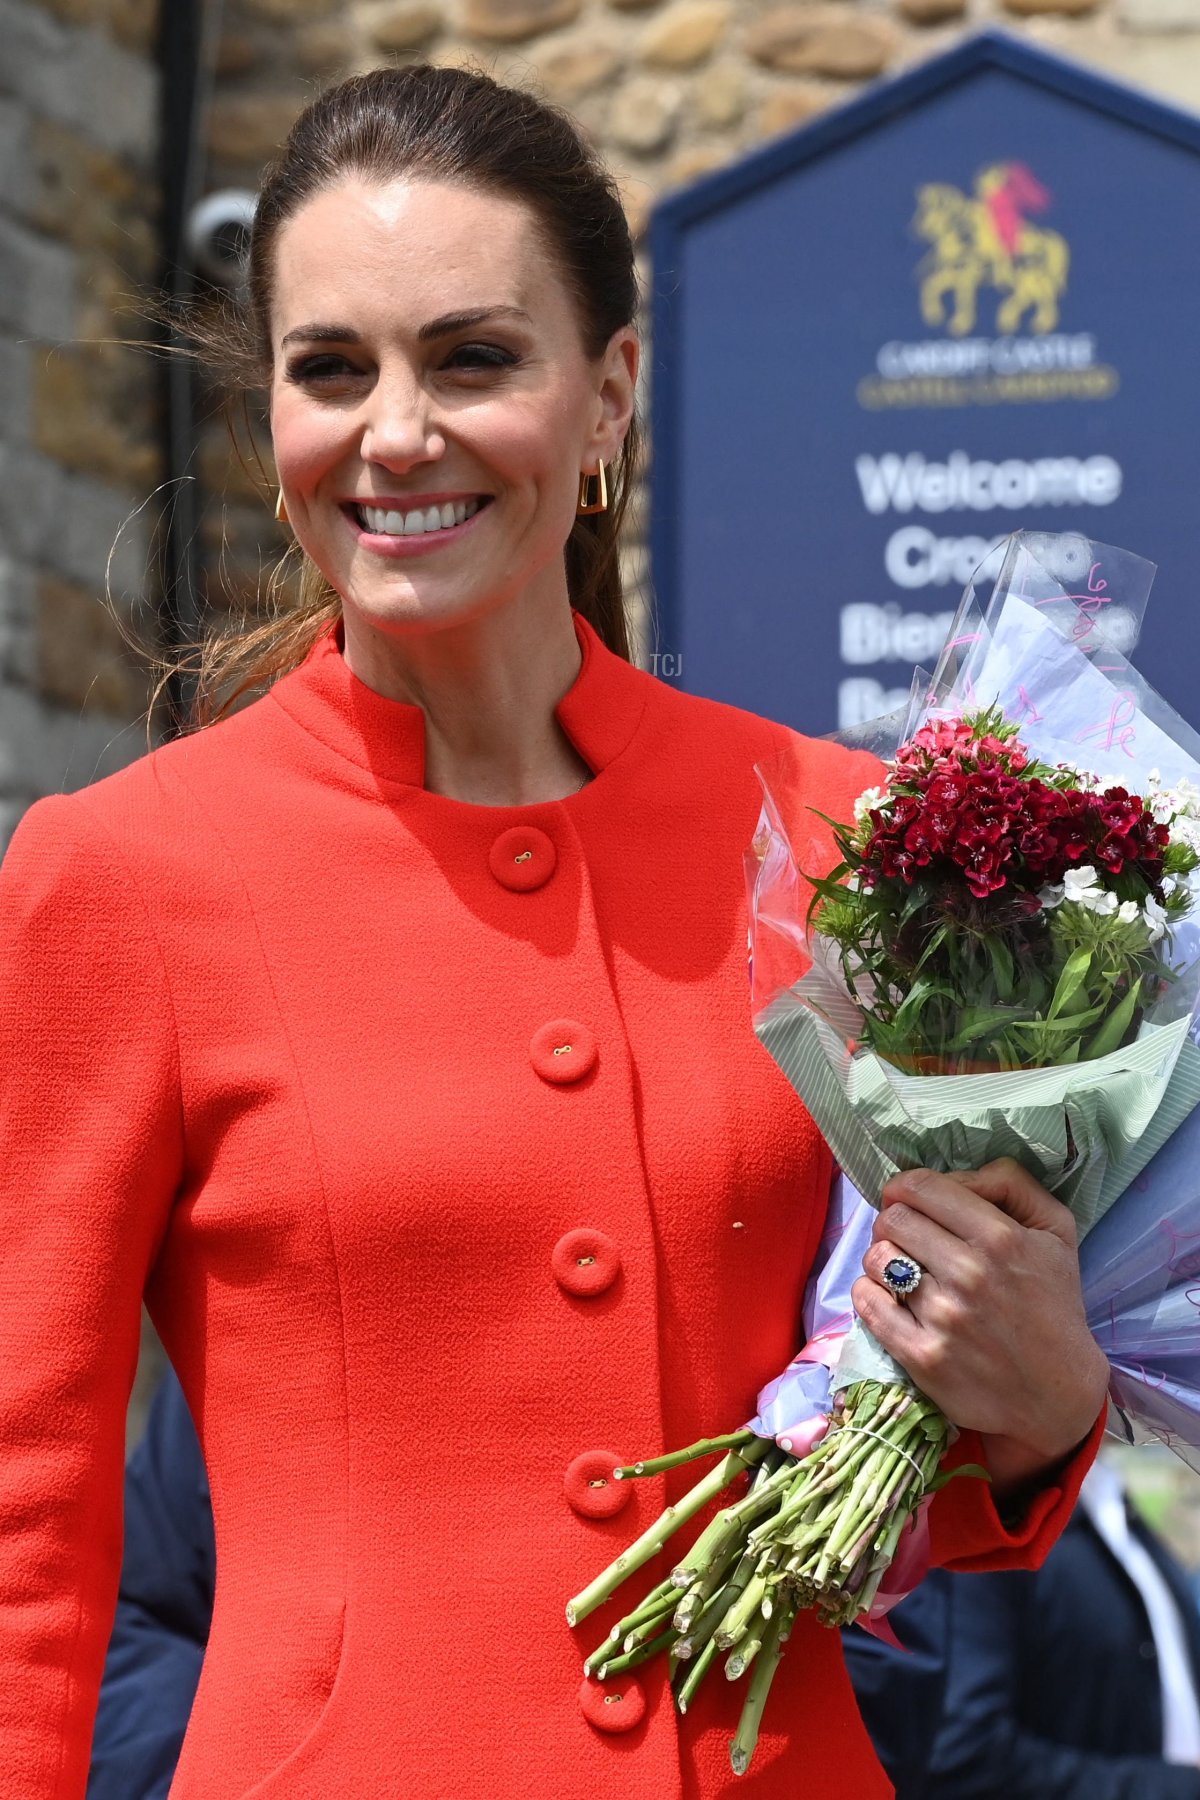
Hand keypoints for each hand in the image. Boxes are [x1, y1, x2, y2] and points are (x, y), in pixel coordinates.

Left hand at [850, 1158, 1109, 1499]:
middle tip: (907, 1237)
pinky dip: (869, 1293)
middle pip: (892, 1219)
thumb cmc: (1054, 1306)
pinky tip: (889, 1297)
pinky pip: (867, 1303)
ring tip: (902, 1269)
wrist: (1058, 1394)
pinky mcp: (922, 1357)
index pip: (920, 1187)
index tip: (908, 1199)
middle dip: (893, 1221)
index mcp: (1000, 1237)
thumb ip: (1011, 1184)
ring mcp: (943, 1317)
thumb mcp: (1056, 1231)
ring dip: (881, 1258)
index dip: (905, 1187)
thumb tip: (955, 1174)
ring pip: (876, 1258)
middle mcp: (969, 1274)